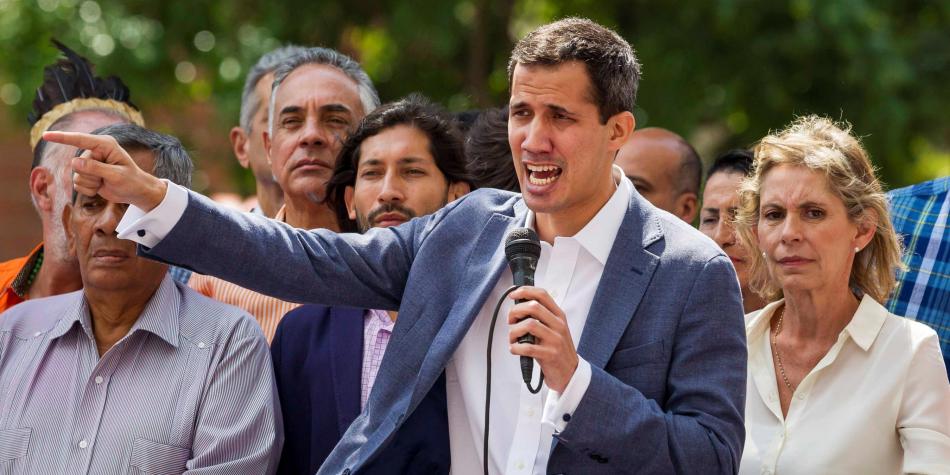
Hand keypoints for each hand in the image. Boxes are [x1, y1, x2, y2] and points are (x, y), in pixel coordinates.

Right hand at [42, 131, 166, 210]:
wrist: (136, 192)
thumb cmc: (132, 181)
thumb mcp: (116, 175)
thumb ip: (96, 168)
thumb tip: (74, 162)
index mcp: (105, 145)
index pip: (80, 139)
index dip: (61, 137)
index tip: (45, 135)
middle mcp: (95, 151)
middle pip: (77, 164)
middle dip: (91, 176)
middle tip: (107, 179)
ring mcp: (90, 163)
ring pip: (76, 176)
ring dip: (90, 184)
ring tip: (105, 183)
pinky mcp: (86, 174)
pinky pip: (77, 184)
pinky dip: (88, 190)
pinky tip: (100, 187)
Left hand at [507, 286, 578, 392]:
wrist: (569, 372)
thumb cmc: (556, 349)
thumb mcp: (553, 328)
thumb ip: (540, 317)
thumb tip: (517, 306)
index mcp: (559, 315)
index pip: (542, 295)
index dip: (525, 291)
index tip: (513, 294)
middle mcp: (558, 325)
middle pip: (533, 307)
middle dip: (516, 311)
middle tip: (511, 321)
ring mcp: (555, 339)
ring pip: (529, 324)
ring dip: (514, 331)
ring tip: (513, 338)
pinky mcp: (550, 354)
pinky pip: (528, 347)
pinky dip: (515, 347)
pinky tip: (514, 349)